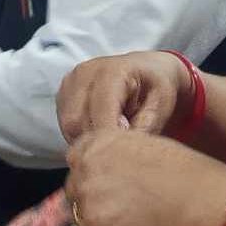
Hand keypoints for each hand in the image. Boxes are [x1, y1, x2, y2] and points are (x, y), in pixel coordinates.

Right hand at [57, 51, 193, 143]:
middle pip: (77, 121)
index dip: (108, 136)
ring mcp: (71, 81)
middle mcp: (86, 72)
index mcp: (113, 70)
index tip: (121, 155)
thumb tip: (122, 148)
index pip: (100, 110)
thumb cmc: (156, 85)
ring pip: (68, 126)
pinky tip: (101, 132)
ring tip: (111, 139)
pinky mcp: (64, 93)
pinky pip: (65, 124)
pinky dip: (80, 135)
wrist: (147, 69)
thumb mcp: (161, 106)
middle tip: (117, 152)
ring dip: (87, 140)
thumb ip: (143, 127)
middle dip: (96, 142)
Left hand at [65, 130, 225, 225]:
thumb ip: (120, 155)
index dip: (90, 171)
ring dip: (100, 221)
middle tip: (118, 206)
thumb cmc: (182, 170)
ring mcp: (86, 204)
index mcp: (96, 144)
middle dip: (91, 196)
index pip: (76, 157)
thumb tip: (117, 169)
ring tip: (130, 224)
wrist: (194, 201)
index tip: (104, 180)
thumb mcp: (145, 146)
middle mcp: (84, 172)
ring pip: (83, 216)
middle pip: (75, 188)